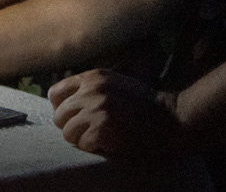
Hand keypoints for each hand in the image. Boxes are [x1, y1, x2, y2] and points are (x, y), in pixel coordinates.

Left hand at [48, 69, 183, 156]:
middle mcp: (90, 90)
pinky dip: (94, 148)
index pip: (55, 93)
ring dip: (82, 140)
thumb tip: (59, 101)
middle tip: (90, 132)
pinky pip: (82, 145)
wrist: (170, 118)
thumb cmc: (142, 103)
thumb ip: (89, 88)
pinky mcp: (102, 128)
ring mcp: (96, 109)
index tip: (73, 118)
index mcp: (92, 77)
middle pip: (59, 116)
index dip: (61, 109)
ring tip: (100, 137)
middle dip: (72, 127)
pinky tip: (110, 143)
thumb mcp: (113, 83)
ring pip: (67, 133)